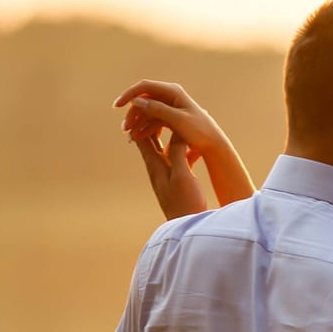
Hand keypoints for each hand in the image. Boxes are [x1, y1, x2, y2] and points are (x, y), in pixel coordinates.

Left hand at [113, 81, 225, 219]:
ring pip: (163, 148)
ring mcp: (167, 175)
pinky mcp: (177, 182)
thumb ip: (178, 152)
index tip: (146, 105)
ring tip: (175, 119)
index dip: (142, 120)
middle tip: (159, 106)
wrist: (190, 227)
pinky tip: (191, 144)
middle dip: (153, 123)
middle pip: (150, 140)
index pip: (142, 137)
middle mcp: (157, 169)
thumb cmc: (185, 203)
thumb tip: (175, 131)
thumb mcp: (182, 175)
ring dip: (168, 133)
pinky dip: (181, 148)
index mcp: (155, 165)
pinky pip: (176, 159)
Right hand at [114, 80, 228, 155]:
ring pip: (146, 112)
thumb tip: (136, 101)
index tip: (117, 106)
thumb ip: (157, 110)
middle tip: (124, 130)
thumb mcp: (177, 120)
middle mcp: (170, 95)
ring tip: (130, 139)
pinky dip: (145, 129)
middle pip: (143, 101)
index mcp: (173, 91)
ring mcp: (169, 106)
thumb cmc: (199, 131)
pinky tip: (138, 139)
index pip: (144, 87)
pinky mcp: (170, 117)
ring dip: (137, 124)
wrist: (214, 143)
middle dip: (132, 115)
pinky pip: (152, 120)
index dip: (129, 95)